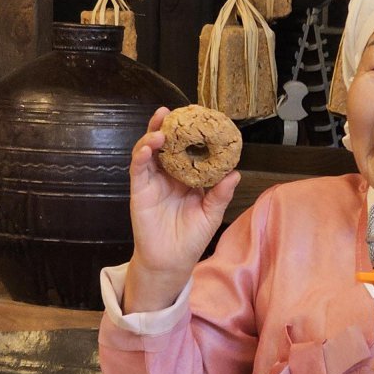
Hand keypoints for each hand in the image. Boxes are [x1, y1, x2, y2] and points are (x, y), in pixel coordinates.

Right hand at [123, 107, 238, 311]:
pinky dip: (141, 156)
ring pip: (148, 151)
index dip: (189, 132)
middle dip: (165, 126)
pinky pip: (138, 170)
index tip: (196, 117)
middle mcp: (168, 174)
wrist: (172, 261)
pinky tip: (148, 148)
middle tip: (170, 111)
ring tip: (161, 129)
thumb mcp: (211, 214)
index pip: (187, 148)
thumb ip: (221, 194)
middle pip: (165, 144)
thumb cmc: (192, 238)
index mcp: (186, 176)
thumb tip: (236, 173)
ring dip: (151, 137)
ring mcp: (152, 181)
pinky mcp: (139, 191)